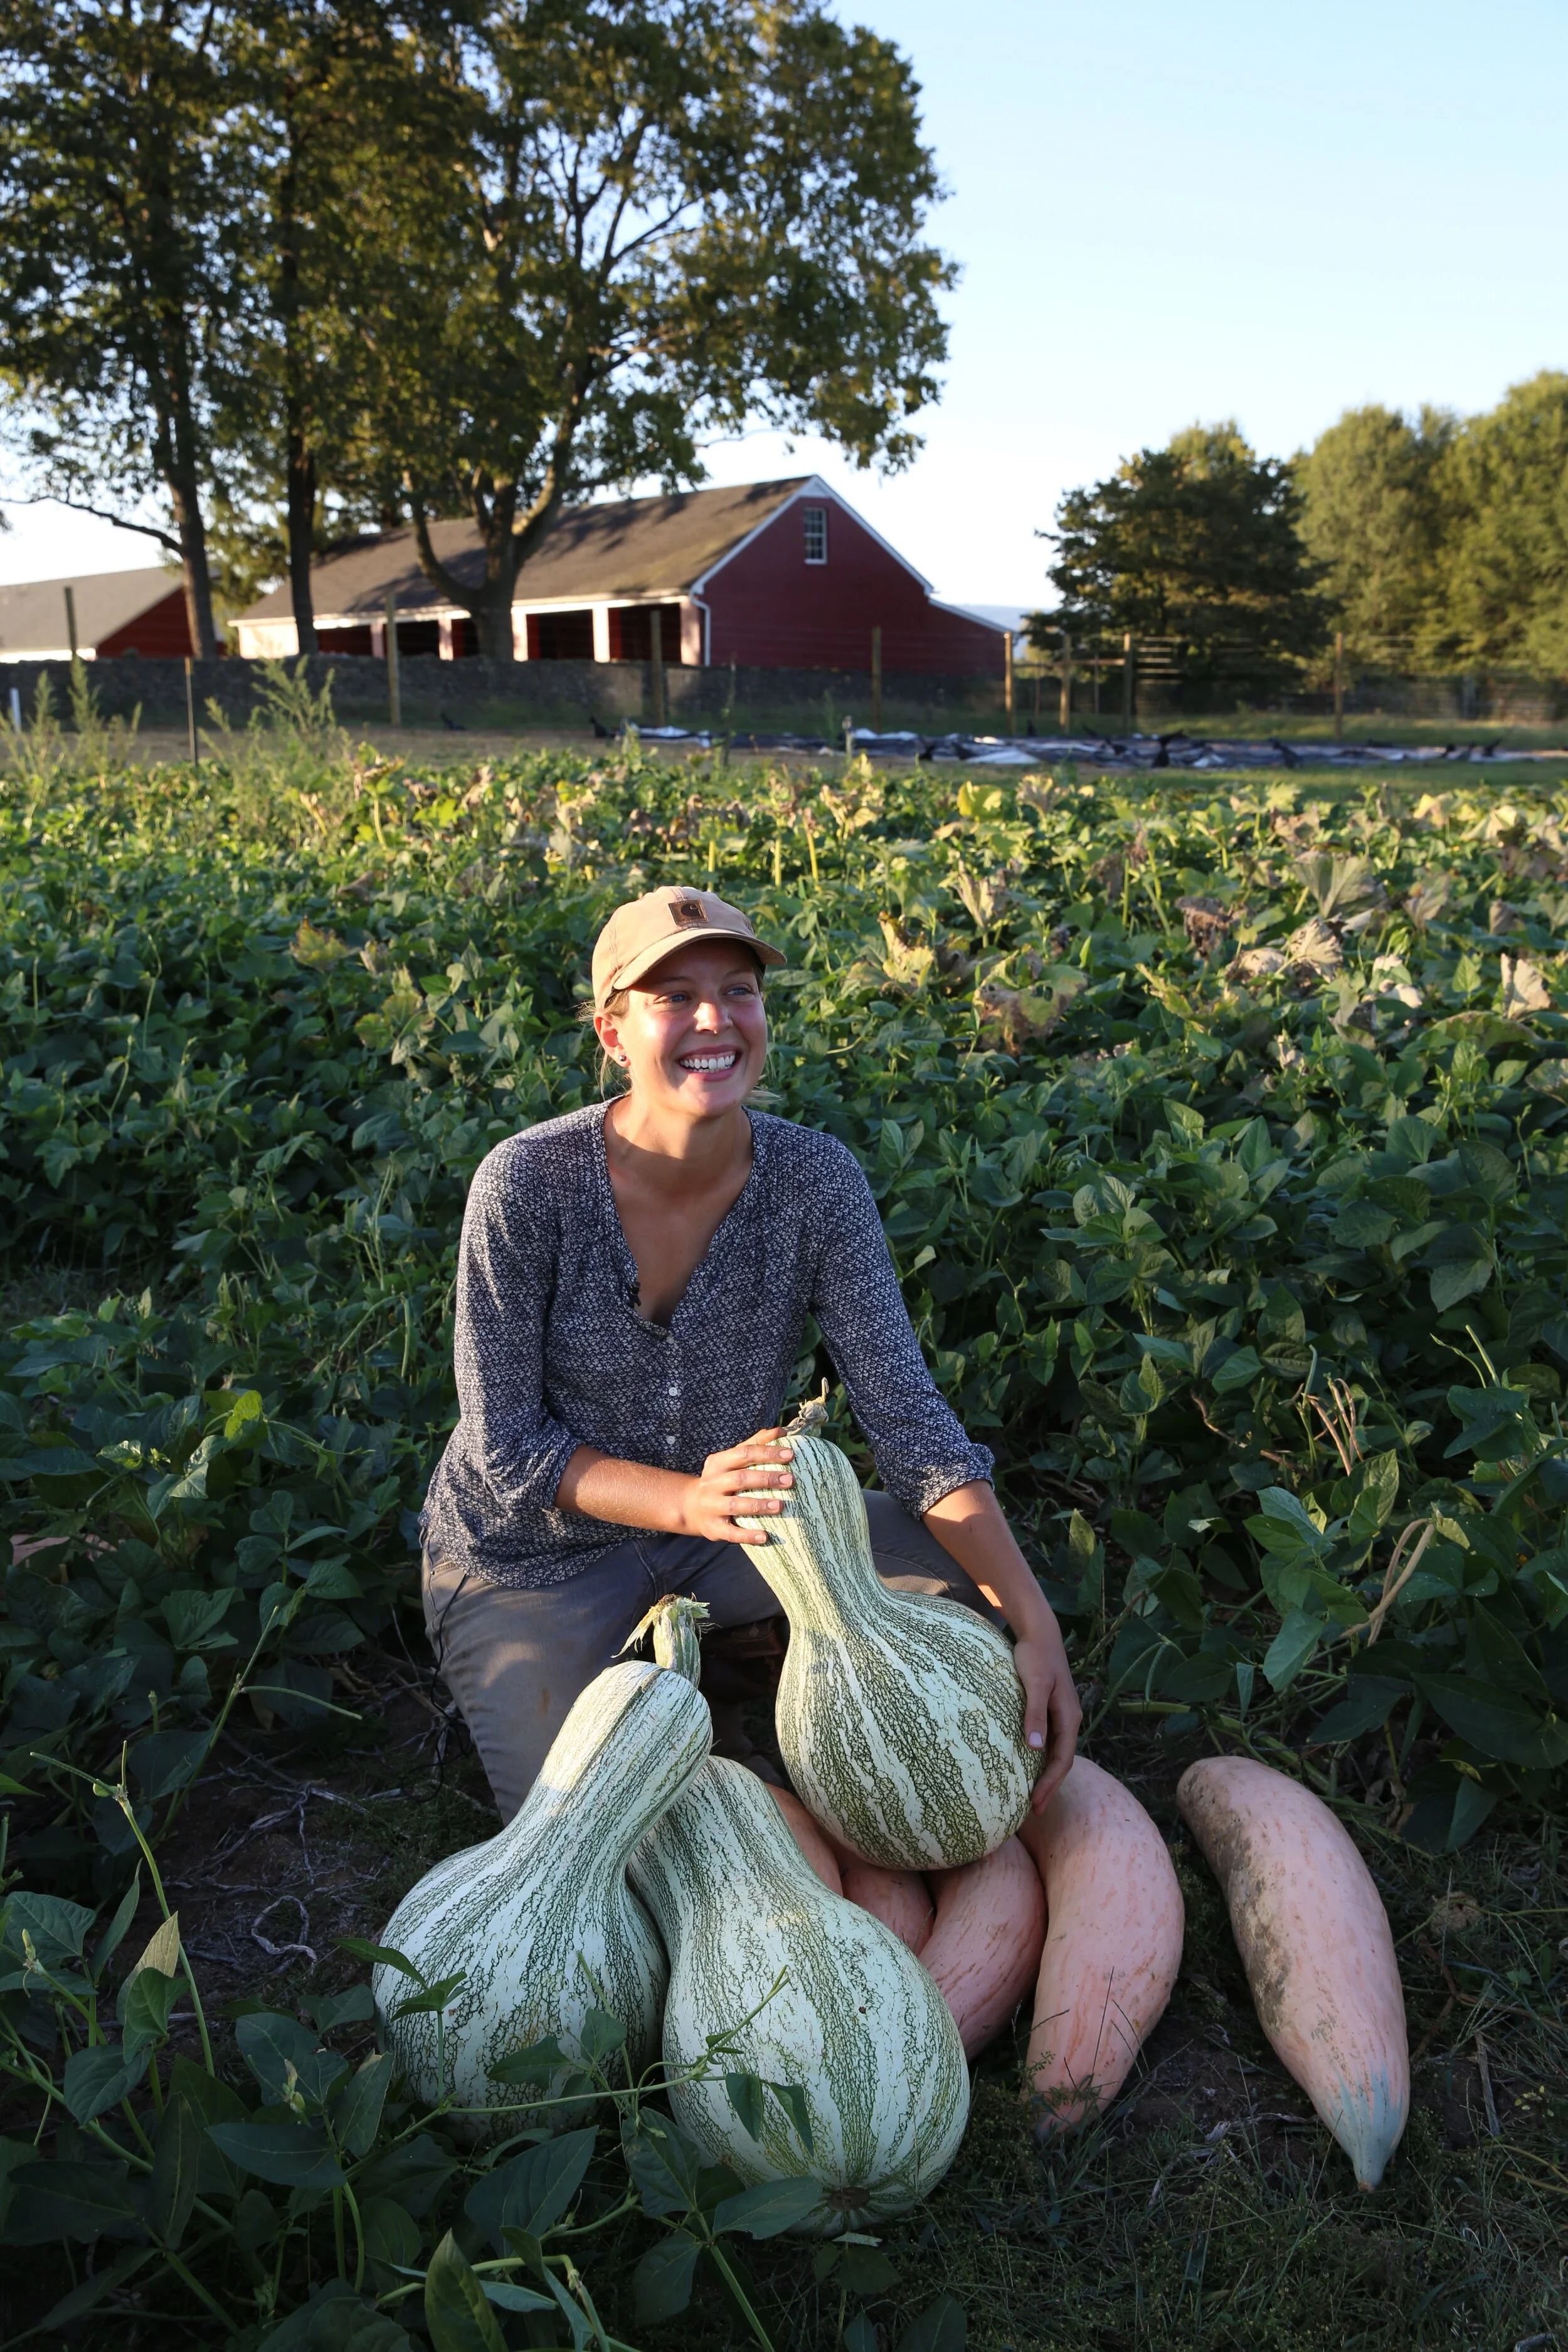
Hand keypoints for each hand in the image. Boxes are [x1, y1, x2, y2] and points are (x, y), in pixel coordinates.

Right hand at [677, 1427, 793, 1546]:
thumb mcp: (731, 1460)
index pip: (744, 1453)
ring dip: (758, 1505)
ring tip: (781, 1506)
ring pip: (734, 1505)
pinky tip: (764, 1536)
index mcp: (719, 1463)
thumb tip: (780, 1431)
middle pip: (740, 1478)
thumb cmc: (720, 1480)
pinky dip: (747, 1535)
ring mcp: (711, 1506)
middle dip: (766, 1478)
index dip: (767, 1453)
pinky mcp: (713, 1528)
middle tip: (791, 1480)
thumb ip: (754, 1444)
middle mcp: (712, 1483)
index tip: (790, 1455)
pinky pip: (730, 1533)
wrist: (690, 1507)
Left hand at [1012, 1616, 1081, 1809]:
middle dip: (1050, 1785)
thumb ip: (1035, 1714)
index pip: (1063, 1760)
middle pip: (1062, 1760)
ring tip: (1032, 1794)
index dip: (1050, 1784)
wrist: (1039, 1632)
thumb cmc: (1035, 1656)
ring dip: (1046, 1774)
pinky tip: (1028, 1764)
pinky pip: (1049, 1740)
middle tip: (1033, 1810)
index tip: (1035, 1803)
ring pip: (1056, 1752)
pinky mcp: (1050, 1708)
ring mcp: (1061, 1714)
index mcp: (1069, 1717)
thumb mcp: (1034, 1684)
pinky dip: (1041, 1757)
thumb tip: (1035, 1748)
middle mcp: (1069, 1718)